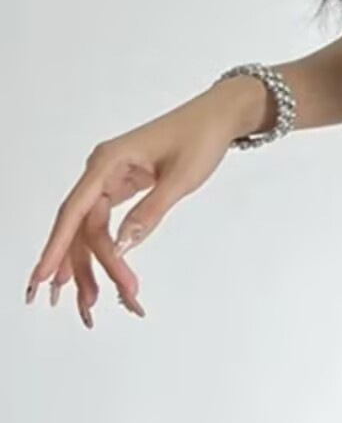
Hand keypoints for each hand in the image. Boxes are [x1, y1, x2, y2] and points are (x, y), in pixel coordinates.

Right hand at [22, 86, 253, 326]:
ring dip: (92, 265)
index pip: (74, 210)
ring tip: (93, 303)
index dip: (57, 247)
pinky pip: (104, 223)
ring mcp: (109, 179)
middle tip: (88, 306)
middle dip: (81, 267)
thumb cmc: (200, 138)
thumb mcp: (180, 179)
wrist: (218, 116)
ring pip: (91, 229)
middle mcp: (101, 170)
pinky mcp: (121, 187)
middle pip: (82, 226)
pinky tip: (104, 275)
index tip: (43, 278)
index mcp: (108, 161)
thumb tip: (121, 246)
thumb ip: (149, 213)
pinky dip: (106, 250)